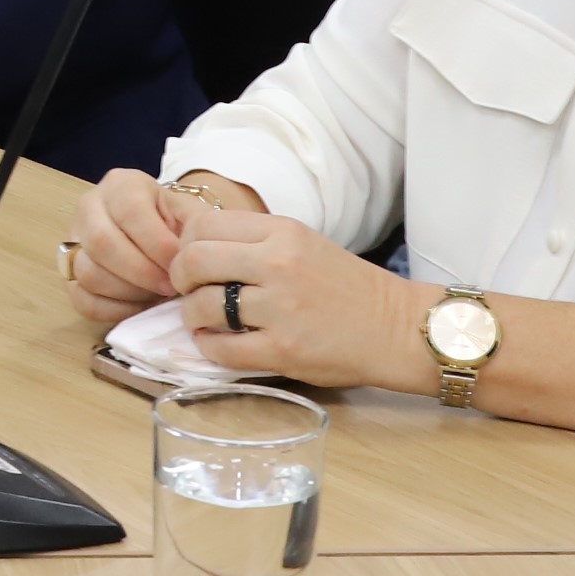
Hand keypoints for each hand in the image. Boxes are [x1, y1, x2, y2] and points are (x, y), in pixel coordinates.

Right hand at [68, 168, 215, 318]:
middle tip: (170, 286)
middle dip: (141, 272)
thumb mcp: (189, 213)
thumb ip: (195, 225)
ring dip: (128, 291)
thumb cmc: (174, 223)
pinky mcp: (69, 275)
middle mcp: (89, 207)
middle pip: (101, 242)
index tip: (179, 266)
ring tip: (155, 294)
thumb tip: (188, 254)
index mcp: (120, 185)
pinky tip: (140, 305)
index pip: (130, 212)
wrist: (158, 231)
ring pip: (88, 272)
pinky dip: (114, 310)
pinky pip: (83, 300)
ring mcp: (73, 241)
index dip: (157, 244)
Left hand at [171, 210, 441, 390]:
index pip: (203, 226)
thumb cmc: (345, 286)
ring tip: (204, 321)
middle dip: (179, 279)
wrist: (395, 327)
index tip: (192, 261)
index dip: (186, 245)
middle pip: (193, 261)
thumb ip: (254, 242)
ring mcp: (280, 308)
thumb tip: (193, 249)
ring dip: (192, 316)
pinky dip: (209, 348)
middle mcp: (278, 263)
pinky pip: (221, 349)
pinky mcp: (283, 350)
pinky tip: (217, 344)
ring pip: (201, 305)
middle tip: (187, 291)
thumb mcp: (302, 243)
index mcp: (282, 232)